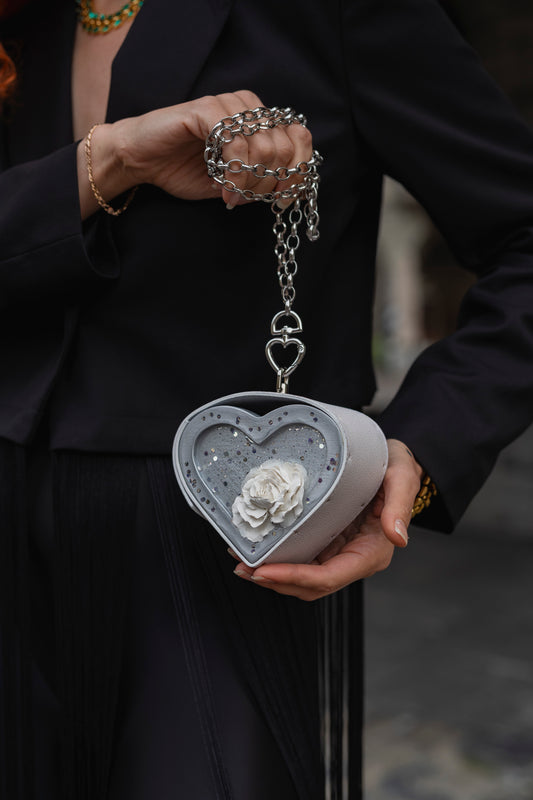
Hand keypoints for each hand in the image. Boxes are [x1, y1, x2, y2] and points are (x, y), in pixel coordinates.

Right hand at [114, 90, 311, 203]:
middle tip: (246, 198)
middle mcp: (247, 107)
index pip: (299, 138)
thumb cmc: (182, 169)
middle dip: (268, 183)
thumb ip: (258, 181)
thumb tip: (285, 190)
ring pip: (264, 145)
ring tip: (231, 194)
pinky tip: (223, 186)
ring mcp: (227, 104)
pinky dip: (235, 172)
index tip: (282, 200)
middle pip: (284, 147)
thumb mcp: (231, 183)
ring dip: (250, 180)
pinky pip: (236, 143)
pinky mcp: (206, 109)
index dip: (298, 172)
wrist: (140, 160)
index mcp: (257, 121)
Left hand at [231, 439, 423, 600]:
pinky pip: (302, 559)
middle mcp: (354, 559)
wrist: (394, 462)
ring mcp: (339, 553)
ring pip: (303, 577)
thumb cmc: (399, 468)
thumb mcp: (402, 478)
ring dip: (273, 575)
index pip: (329, 577)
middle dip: (276, 581)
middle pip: (311, 585)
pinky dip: (278, 558)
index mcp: (371, 552)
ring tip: (242, 562)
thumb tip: (398, 538)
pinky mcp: (328, 542)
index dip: (295, 578)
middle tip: (243, 568)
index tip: (265, 572)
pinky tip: (257, 548)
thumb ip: (400, 507)